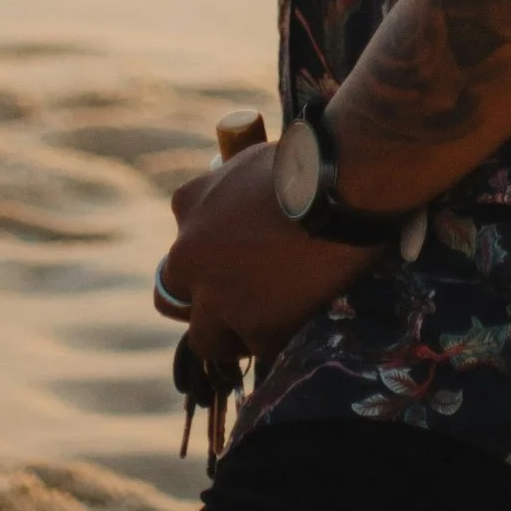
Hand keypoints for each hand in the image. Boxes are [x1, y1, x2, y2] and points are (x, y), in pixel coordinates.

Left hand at [156, 139, 376, 361]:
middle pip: (171, 301)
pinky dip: (276, 338)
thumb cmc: (302, 163)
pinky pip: (258, 347)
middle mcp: (189, 258)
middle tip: (234, 302)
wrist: (339, 185)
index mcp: (187, 207)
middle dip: (199, 304)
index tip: (225, 265)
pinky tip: (298, 320)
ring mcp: (219, 299)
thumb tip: (231, 208)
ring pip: (207, 341)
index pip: (175, 247)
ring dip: (229, 334)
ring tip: (264, 323)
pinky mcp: (256, 329)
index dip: (200, 263)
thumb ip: (222, 193)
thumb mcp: (245, 164)